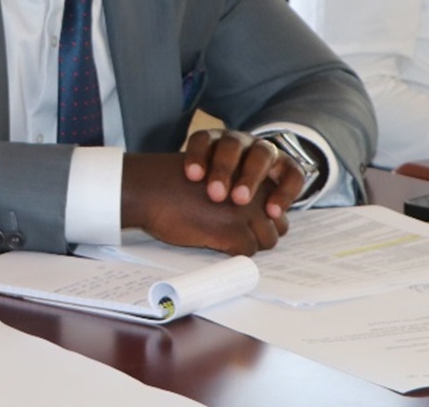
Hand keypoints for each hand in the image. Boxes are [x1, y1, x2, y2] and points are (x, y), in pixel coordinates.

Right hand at [122, 152, 287, 254]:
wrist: (150, 188)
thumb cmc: (175, 185)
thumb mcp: (215, 177)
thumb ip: (236, 190)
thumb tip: (252, 222)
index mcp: (252, 174)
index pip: (277, 209)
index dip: (262, 222)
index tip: (244, 226)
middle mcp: (256, 191)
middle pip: (278, 226)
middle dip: (259, 235)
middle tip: (232, 235)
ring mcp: (248, 212)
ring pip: (265, 241)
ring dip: (246, 244)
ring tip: (221, 238)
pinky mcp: (234, 231)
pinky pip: (247, 252)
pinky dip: (232, 253)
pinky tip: (213, 242)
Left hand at [183, 128, 304, 218]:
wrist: (249, 182)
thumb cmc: (212, 189)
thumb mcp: (198, 184)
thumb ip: (187, 188)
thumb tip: (167, 204)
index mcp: (214, 141)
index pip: (203, 139)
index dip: (197, 155)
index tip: (191, 176)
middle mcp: (240, 142)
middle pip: (232, 145)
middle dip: (223, 168)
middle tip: (215, 194)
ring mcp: (265, 152)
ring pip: (262, 154)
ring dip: (250, 177)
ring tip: (240, 201)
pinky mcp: (288, 166)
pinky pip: (292, 174)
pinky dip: (283, 192)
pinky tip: (273, 212)